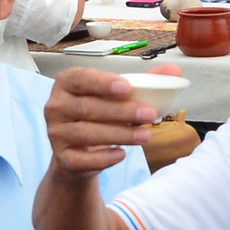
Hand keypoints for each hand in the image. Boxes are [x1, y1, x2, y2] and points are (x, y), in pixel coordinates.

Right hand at [44, 67, 160, 174]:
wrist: (79, 151)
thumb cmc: (100, 114)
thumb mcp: (118, 95)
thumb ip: (144, 82)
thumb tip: (173, 70)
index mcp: (67, 83)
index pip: (81, 79)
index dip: (103, 82)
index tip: (127, 88)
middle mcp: (56, 106)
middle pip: (88, 108)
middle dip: (122, 111)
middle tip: (149, 114)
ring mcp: (56, 133)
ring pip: (87, 133)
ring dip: (119, 134)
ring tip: (145, 135)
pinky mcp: (62, 158)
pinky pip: (82, 159)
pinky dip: (103, 158)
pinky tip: (122, 154)